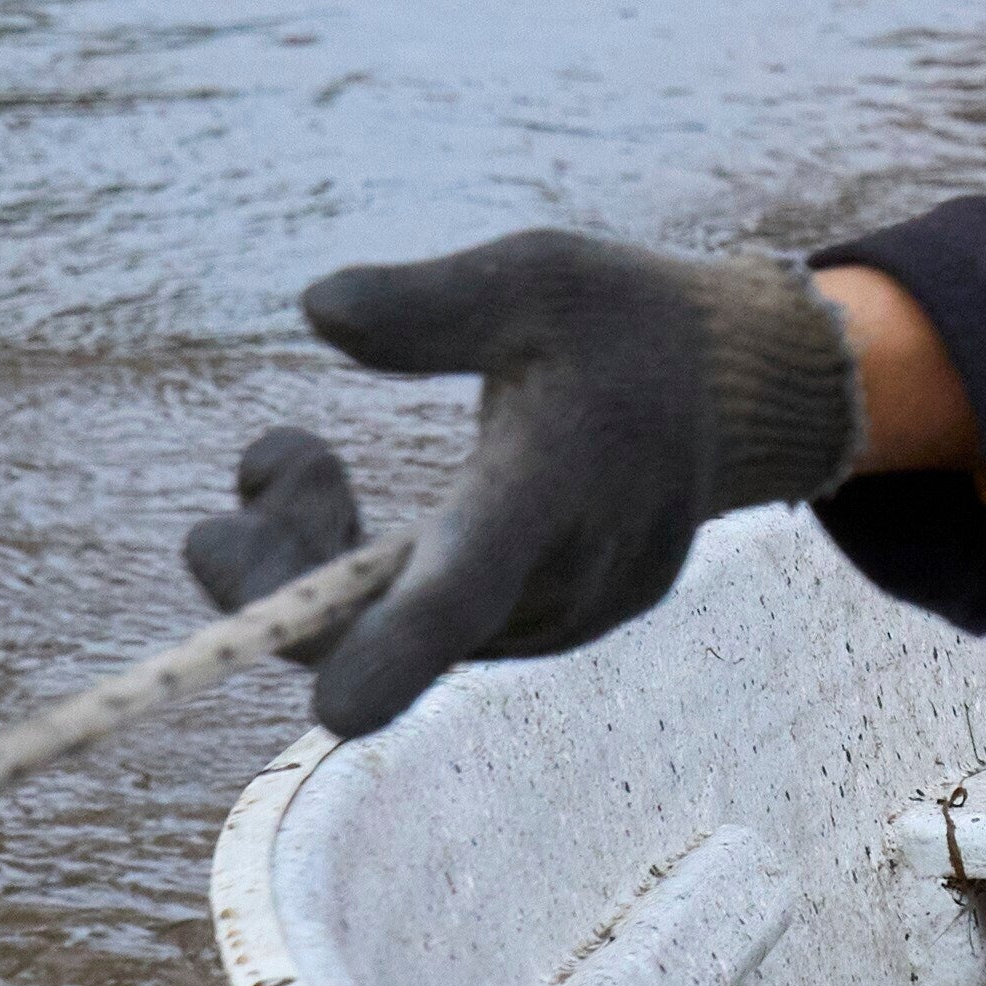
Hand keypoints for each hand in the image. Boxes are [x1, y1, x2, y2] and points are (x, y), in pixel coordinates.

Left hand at [208, 229, 865, 742]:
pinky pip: (414, 632)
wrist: (734, 395)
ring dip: (308, 556)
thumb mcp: (536, 273)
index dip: (397, 650)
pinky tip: (337, 500)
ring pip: (384, 638)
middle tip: (251, 466)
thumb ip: (429, 302)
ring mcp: (550, 623)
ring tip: (297, 456)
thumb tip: (318, 307)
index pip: (468, 589)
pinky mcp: (538, 633)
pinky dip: (352, 578)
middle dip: (276, 568)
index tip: (337, 711)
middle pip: (374, 635)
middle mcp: (555, 585)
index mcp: (551, 491)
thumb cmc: (621, 324)